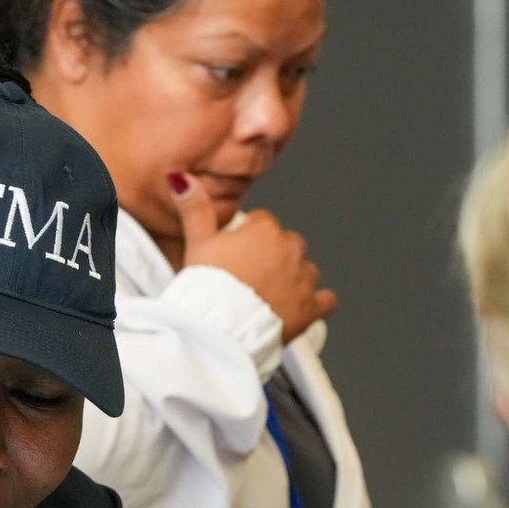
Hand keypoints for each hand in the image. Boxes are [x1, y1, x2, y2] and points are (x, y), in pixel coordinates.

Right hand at [170, 172, 335, 342]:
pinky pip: (326, 300)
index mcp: (265, 230)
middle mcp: (289, 250)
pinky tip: (299, 307)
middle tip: (252, 276)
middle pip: (288, 245)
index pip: (264, 222)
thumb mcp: (196, 242)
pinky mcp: (311, 307)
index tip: (238, 253)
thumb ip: (195, 207)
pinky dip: (316, 303)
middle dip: (274, 258)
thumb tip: (183, 179)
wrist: (221, 328)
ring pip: (306, 271)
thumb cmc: (208, 288)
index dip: (249, 238)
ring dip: (294, 280)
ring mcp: (303, 279)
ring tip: (270, 295)